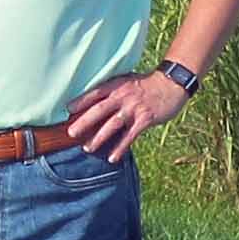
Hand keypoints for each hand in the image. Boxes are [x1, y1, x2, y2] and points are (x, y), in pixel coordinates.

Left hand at [64, 69, 190, 163]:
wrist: (171, 84)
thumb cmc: (146, 85)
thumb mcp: (127, 81)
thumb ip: (113, 91)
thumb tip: (95, 103)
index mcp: (117, 86)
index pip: (95, 93)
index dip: (81, 101)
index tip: (67, 110)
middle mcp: (123, 96)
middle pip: (100, 110)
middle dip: (84, 122)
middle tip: (71, 133)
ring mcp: (134, 108)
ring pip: (112, 124)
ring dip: (99, 137)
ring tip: (87, 148)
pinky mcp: (145, 119)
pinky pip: (130, 136)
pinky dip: (120, 147)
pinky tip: (112, 157)